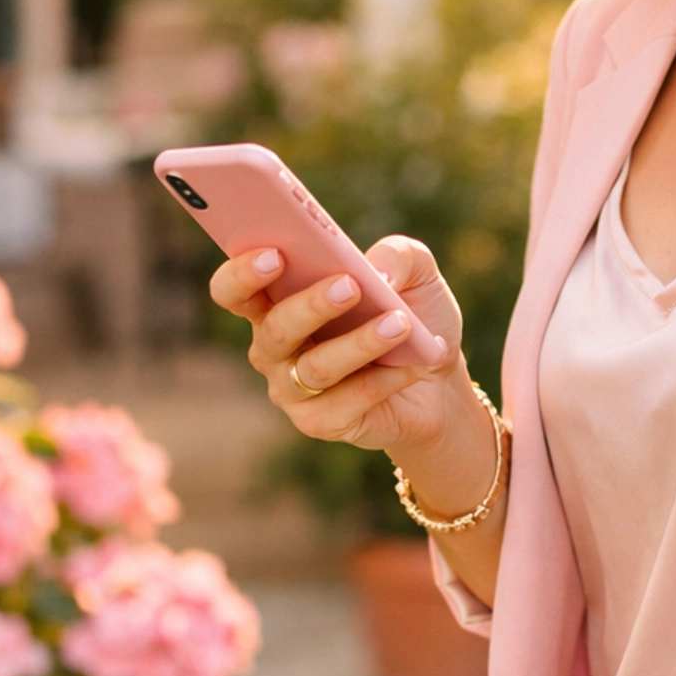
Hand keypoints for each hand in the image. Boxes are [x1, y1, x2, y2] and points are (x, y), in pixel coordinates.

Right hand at [209, 234, 465, 460]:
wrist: (440, 382)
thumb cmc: (411, 315)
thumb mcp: (416, 272)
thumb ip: (397, 255)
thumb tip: (377, 274)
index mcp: (276, 301)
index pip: (235, 290)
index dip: (244, 273)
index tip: (275, 254)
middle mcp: (273, 347)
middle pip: (275, 328)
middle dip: (312, 305)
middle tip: (350, 285)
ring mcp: (292, 388)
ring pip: (315, 368)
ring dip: (359, 344)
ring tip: (400, 324)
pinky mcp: (320, 422)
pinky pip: (348, 401)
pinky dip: (384, 379)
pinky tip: (413, 364)